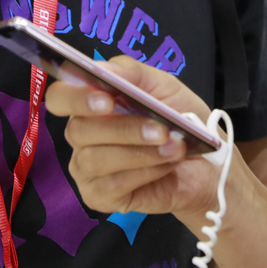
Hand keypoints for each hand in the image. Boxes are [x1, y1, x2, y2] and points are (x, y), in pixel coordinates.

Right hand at [52, 58, 227, 221]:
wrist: (206, 164)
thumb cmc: (179, 120)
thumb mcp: (164, 87)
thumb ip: (133, 74)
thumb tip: (105, 70)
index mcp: (88, 103)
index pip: (60, 97)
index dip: (76, 97)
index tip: (106, 100)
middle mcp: (81, 136)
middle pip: (79, 130)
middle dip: (123, 129)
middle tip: (162, 130)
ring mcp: (86, 169)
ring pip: (96, 159)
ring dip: (140, 152)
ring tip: (175, 147)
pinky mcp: (99, 197)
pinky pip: (112, 185)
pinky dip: (145, 172)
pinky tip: (167, 165)